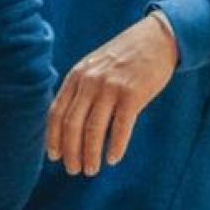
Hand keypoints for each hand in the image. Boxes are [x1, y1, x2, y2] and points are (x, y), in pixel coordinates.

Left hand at [47, 13, 177, 176]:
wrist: (155, 39)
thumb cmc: (124, 58)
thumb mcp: (94, 67)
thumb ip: (81, 88)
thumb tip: (68, 123)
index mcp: (76, 75)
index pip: (57, 111)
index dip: (54, 137)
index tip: (54, 157)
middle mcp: (89, 81)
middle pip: (72, 124)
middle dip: (70, 151)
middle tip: (74, 170)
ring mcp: (110, 87)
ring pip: (93, 129)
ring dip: (90, 154)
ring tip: (91, 170)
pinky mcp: (132, 94)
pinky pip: (120, 126)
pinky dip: (115, 146)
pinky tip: (113, 159)